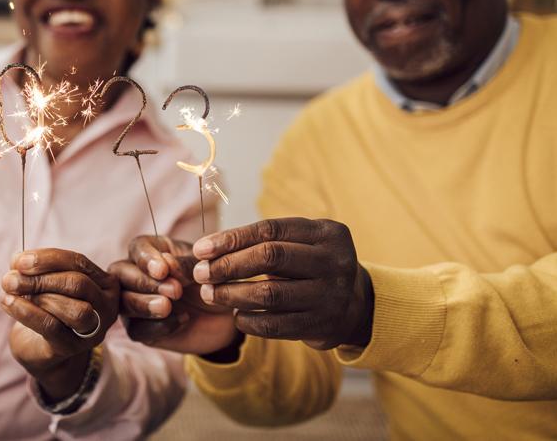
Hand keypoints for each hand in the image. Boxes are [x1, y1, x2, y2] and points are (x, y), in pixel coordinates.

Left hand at [0, 249, 118, 400]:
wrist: (42, 348)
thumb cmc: (47, 308)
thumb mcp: (48, 283)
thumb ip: (38, 270)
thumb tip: (18, 260)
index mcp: (104, 283)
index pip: (79, 262)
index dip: (48, 258)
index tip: (19, 260)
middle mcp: (106, 305)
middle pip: (78, 284)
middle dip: (42, 277)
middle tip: (10, 278)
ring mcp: (94, 329)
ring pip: (73, 309)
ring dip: (38, 295)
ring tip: (10, 290)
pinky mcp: (74, 347)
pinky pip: (51, 327)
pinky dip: (26, 312)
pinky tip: (7, 303)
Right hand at [109, 236, 235, 355]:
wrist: (225, 317)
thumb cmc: (213, 283)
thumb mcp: (205, 268)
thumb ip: (186, 264)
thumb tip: (167, 263)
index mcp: (154, 251)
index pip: (137, 247)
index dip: (145, 259)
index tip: (163, 270)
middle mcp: (137, 274)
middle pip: (120, 273)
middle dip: (144, 282)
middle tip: (174, 291)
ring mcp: (135, 301)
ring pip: (123, 302)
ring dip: (143, 304)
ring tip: (167, 307)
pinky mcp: (140, 328)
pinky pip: (136, 330)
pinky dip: (156, 326)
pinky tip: (181, 321)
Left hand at [192, 218, 373, 349]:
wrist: (355, 305)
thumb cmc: (311, 265)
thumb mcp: (300, 244)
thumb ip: (262, 241)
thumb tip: (206, 249)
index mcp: (326, 232)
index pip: (270, 229)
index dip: (232, 238)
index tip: (201, 248)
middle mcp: (333, 261)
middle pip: (270, 257)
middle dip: (228, 265)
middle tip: (201, 273)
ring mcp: (331, 295)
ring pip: (270, 294)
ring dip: (231, 294)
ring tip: (210, 294)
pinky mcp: (323, 326)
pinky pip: (275, 325)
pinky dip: (248, 320)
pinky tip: (236, 315)